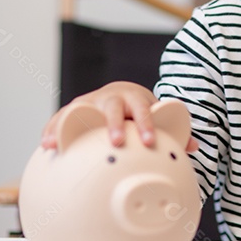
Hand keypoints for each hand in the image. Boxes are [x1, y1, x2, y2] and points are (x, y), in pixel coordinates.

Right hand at [39, 81, 198, 152]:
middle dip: (113, 124)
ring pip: (79, 110)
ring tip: (58, 145)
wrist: (120, 95)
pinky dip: (52, 130)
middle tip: (116, 142)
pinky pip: (60, 119)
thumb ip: (173, 131)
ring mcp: (90, 102)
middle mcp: (110, 97)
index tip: (149, 140)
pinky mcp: (74, 111)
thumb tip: (194, 146)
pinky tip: (45, 146)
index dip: (145, 123)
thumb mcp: (154, 117)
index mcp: (134, 98)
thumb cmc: (138, 113)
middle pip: (112, 107)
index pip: (142, 108)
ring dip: (70, 127)